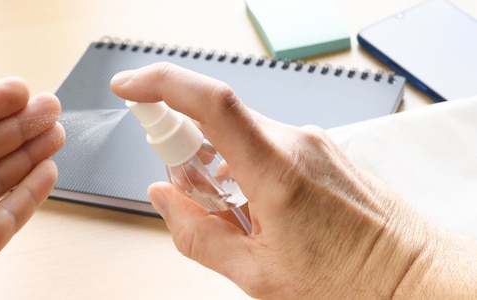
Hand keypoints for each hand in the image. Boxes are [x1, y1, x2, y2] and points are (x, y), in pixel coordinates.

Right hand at [110, 63, 476, 298]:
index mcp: (277, 171)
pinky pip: (263, 142)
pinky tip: (258, 205)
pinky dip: (243, 165)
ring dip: (217, 164)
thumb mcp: (257, 272)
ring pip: (238, 134)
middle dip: (186, 150)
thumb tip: (162, 198)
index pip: (211, 103)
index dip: (162, 84)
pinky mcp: (318, 146)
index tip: (129, 87)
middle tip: (193, 195)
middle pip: (216, 121)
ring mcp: (311, 140)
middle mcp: (295, 142)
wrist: (410, 273)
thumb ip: (197, 234)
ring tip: (238, 213)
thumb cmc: (348, 278)